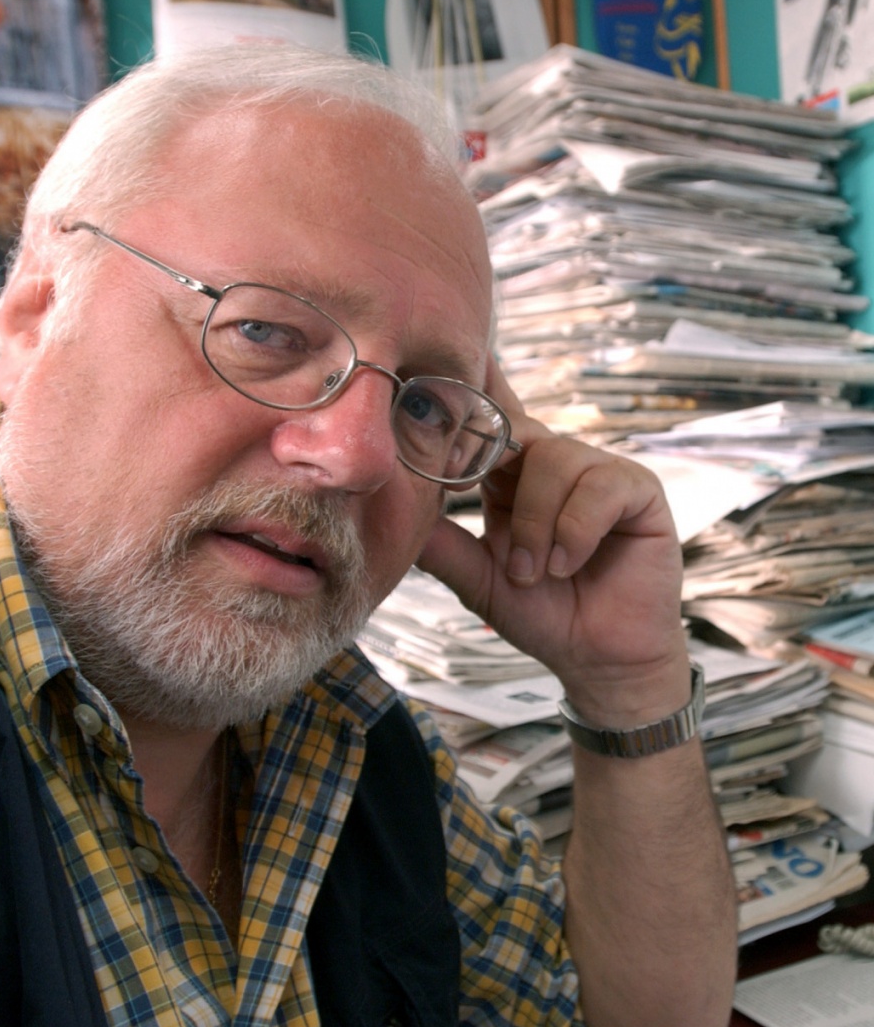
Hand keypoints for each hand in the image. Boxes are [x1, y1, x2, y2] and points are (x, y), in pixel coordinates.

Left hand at [416, 361, 689, 721]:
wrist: (596, 659)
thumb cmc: (541, 613)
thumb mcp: (477, 578)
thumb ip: (441, 544)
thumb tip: (388, 509)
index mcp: (513, 476)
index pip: (491, 419)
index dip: (471, 389)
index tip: (436, 367)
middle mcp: (555, 464)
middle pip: (515, 429)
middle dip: (489, 455)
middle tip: (466, 489)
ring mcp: (598, 473)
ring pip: (554, 460)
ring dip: (535, 525)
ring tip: (533, 572)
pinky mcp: (638, 490)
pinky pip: (598, 488)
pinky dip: (574, 531)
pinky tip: (567, 565)